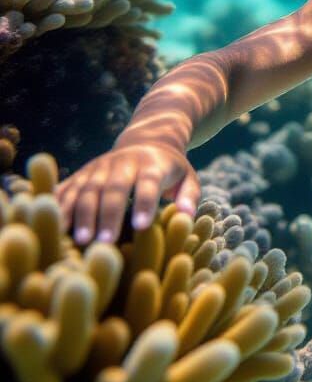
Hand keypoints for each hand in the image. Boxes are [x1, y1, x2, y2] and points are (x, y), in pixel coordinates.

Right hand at [55, 142, 200, 246]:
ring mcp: (98, 168)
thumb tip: (186, 215)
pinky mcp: (81, 174)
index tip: (141, 226)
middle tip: (104, 242)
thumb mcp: (186, 177)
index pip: (149, 182)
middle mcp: (123, 163)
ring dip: (80, 215)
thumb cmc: (169, 169)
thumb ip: (189, 196)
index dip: (145, 202)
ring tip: (79, 241)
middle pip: (113, 188)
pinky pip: (65, 189)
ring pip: (86, 189)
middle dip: (108, 214)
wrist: (147, 139)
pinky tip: (51, 227)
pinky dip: (57, 206)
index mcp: (153, 165)